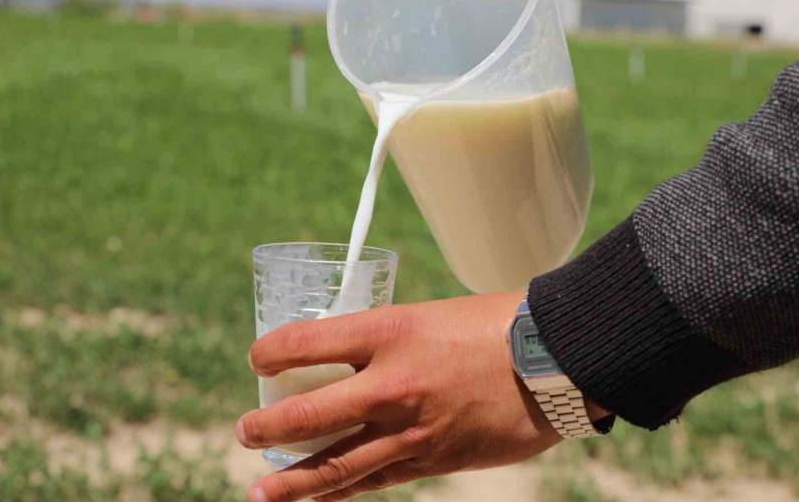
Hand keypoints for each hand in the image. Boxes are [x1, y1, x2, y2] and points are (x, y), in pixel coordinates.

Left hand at [236, 292, 604, 501]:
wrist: (553, 363)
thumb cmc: (493, 327)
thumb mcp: (428, 315)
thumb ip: (387, 341)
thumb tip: (349, 358)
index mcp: (389, 332)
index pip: (306, 341)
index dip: (270, 351)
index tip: (258, 358)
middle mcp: (391, 384)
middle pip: (307, 415)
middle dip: (266, 427)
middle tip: (245, 432)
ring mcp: (410, 430)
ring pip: (334, 464)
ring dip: (290, 480)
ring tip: (258, 490)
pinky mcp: (431, 461)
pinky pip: (374, 481)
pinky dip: (341, 490)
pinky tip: (320, 497)